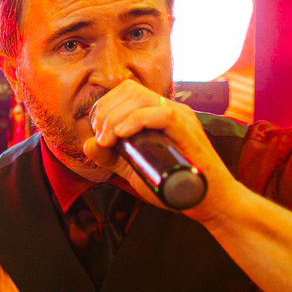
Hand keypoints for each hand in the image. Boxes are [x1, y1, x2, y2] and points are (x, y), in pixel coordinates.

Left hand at [82, 79, 241, 220]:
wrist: (204, 201)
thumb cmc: (171, 184)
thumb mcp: (131, 168)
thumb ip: (109, 157)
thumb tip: (87, 144)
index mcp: (156, 113)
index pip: (126, 91)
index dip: (104, 106)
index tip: (98, 132)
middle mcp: (168, 109)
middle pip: (130, 90)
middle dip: (106, 111)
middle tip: (102, 138)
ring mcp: (180, 117)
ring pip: (142, 98)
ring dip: (116, 117)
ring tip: (110, 140)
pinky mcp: (188, 130)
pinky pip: (161, 114)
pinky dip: (136, 120)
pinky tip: (122, 135)